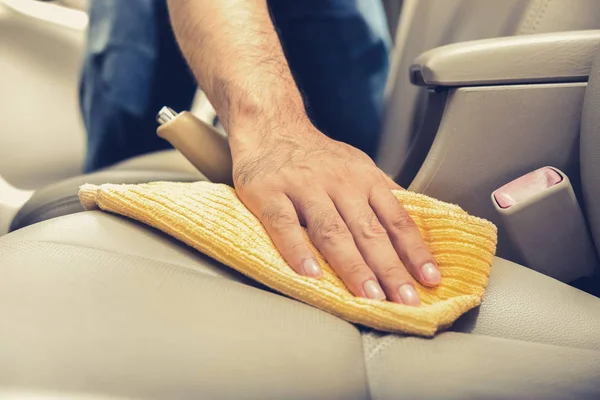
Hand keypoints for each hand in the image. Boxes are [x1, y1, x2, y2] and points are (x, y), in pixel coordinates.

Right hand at [230, 120, 440, 304]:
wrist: (271, 125)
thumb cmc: (317, 155)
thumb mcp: (357, 166)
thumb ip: (383, 195)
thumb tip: (416, 226)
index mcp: (364, 179)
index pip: (396, 219)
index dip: (415, 251)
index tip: (430, 280)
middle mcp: (339, 182)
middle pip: (369, 231)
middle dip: (390, 268)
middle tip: (405, 300)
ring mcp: (303, 187)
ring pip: (332, 231)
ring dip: (353, 266)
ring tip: (368, 296)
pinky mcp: (269, 193)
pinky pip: (284, 225)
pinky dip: (297, 251)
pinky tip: (310, 275)